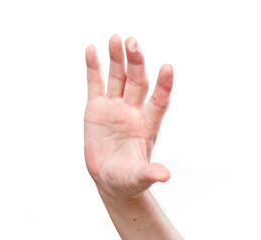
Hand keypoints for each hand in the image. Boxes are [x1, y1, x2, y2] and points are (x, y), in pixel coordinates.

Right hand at [84, 35, 173, 198]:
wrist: (111, 180)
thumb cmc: (128, 180)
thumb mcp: (138, 178)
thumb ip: (150, 173)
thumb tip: (165, 176)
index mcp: (147, 126)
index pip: (159, 101)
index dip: (164, 86)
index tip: (168, 68)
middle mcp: (133, 112)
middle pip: (137, 82)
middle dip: (136, 63)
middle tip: (133, 42)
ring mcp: (115, 108)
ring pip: (118, 78)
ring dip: (117, 59)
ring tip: (116, 38)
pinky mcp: (96, 108)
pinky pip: (96, 84)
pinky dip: (94, 67)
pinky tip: (92, 49)